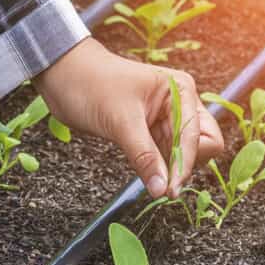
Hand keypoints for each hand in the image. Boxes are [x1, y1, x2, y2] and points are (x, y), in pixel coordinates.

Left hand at [34, 37, 223, 198]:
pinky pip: (164, 156)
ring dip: (171, 170)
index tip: (169, 189)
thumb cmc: (91, 84)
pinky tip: (148, 177)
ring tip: (154, 183)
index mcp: (181, 91)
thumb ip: (144, 156)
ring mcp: (165, 119)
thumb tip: (161, 189)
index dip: (185, 164)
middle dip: (185, 166)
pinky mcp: (148, 132)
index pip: (201, 137)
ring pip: (182, 154)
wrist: (62, 75)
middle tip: (163, 185)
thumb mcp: (120, 121)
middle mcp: (179, 104)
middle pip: (202, 145)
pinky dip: (159, 168)